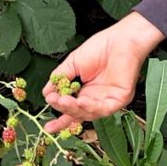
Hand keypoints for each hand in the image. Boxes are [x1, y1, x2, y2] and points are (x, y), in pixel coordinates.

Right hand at [43, 12, 165, 133]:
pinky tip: (81, 100)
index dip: (61, 120)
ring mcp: (109, 101)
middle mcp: (97, 100)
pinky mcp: (120, 99)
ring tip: (63, 100)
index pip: (72, 111)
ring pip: (89, 114)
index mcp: (86, 93)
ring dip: (74, 108)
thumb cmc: (100, 48)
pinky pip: (104, 108)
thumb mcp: (73, 64)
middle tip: (53, 101)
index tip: (47, 127)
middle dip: (64, 110)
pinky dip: (91, 107)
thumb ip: (59, 78)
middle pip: (79, 114)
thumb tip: (46, 92)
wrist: (120, 38)